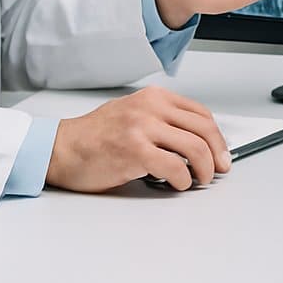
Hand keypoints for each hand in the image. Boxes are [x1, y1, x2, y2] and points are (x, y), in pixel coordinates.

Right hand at [45, 86, 229, 191]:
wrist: (61, 148)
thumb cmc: (94, 136)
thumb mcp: (132, 114)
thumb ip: (162, 121)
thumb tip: (194, 141)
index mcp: (153, 97)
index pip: (200, 114)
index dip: (217, 137)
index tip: (221, 153)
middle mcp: (150, 108)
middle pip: (204, 129)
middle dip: (218, 153)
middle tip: (219, 169)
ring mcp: (142, 127)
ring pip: (194, 147)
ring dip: (205, 169)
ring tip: (201, 180)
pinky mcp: (134, 151)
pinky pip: (175, 167)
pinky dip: (183, 180)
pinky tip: (177, 185)